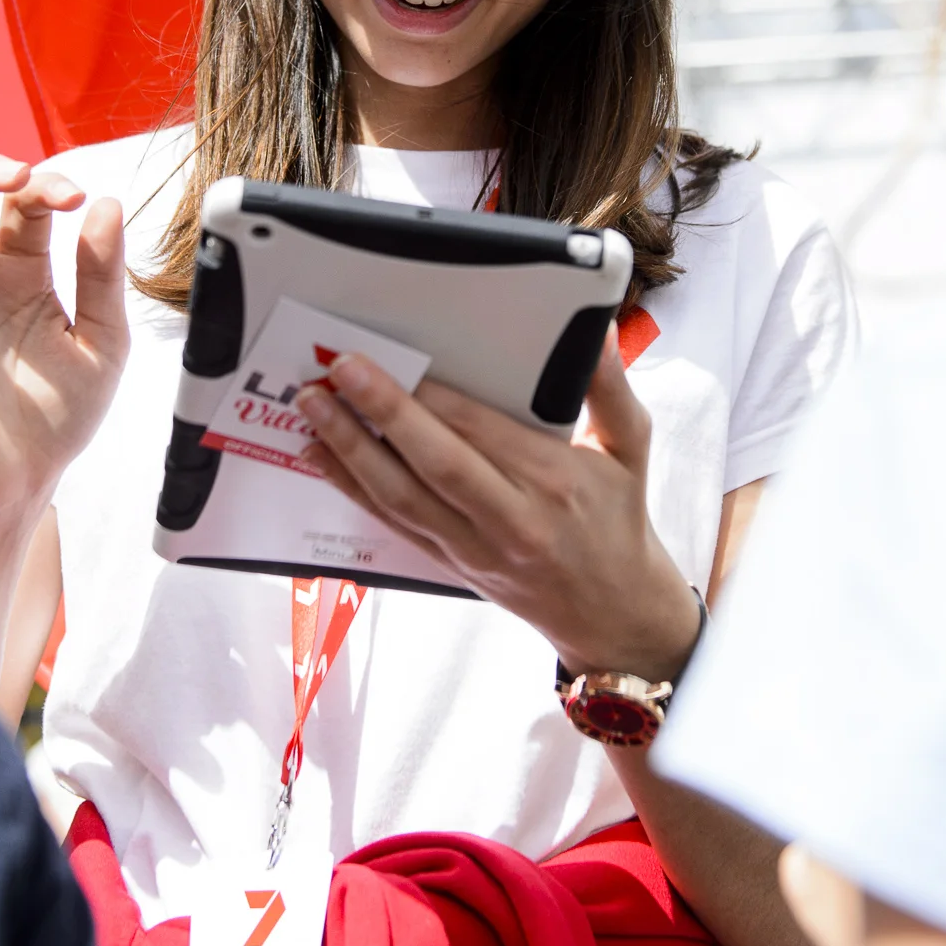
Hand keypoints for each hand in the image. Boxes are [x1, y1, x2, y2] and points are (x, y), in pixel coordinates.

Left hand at [294, 328, 700, 678]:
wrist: (613, 614)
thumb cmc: (618, 519)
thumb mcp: (631, 447)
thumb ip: (609, 387)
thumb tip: (594, 331)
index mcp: (553, 480)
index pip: (480, 433)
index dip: (430, 397)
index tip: (392, 357)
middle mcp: (510, 519)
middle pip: (435, 465)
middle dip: (382, 415)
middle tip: (339, 370)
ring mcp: (473, 548)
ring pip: (402, 498)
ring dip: (350, 450)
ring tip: (314, 406)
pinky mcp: (450, 563)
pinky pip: (393, 524)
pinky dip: (352, 489)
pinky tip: (319, 454)